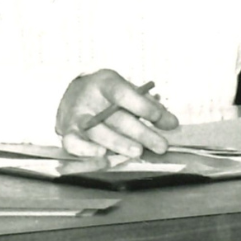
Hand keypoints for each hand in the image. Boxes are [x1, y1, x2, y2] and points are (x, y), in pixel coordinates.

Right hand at [56, 70, 177, 159]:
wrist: (71, 97)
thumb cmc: (106, 97)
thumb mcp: (127, 93)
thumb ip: (149, 107)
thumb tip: (172, 124)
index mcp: (105, 83)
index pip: (123, 93)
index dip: (141, 105)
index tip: (160, 119)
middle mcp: (89, 99)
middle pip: (115, 117)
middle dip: (140, 132)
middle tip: (160, 146)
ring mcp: (77, 117)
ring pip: (97, 132)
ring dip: (118, 143)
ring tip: (137, 152)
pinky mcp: (67, 133)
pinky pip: (74, 144)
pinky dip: (87, 152)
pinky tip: (105, 157)